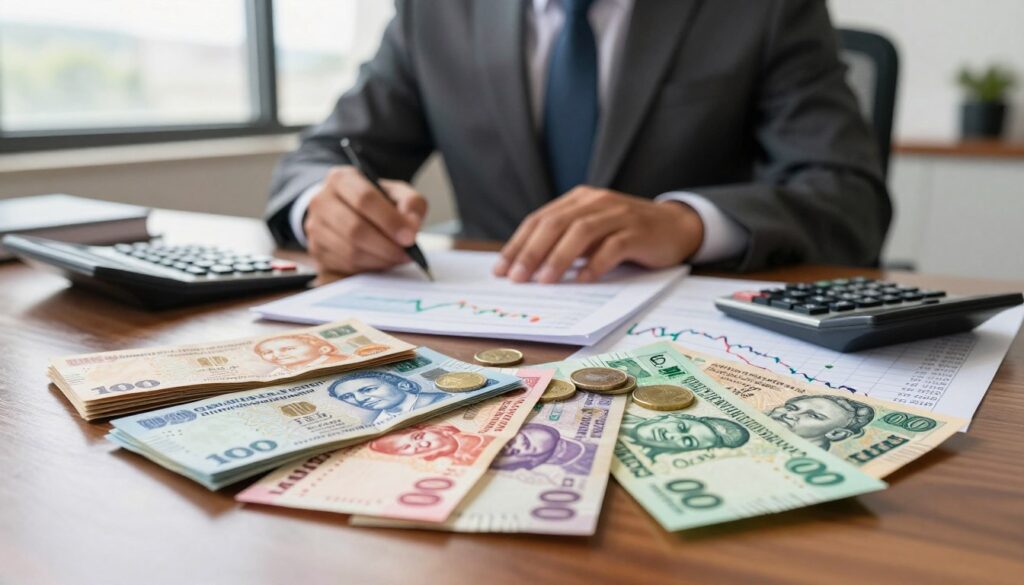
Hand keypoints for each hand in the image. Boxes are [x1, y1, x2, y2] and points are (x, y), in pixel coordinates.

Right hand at [303, 165, 426, 274]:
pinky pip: (345, 265)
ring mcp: (315, 227)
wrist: (346, 210)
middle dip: (386, 246)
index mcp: (341, 179)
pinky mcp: (317, 250)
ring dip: (380, 259)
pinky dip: (369, 267)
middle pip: (355, 229)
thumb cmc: (374, 202)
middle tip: (406, 253)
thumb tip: (411, 227)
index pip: (364, 199)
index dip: (390, 220)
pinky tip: (382, 261)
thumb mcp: (396, 193)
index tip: (409, 237)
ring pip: (350, 251)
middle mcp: (322, 201)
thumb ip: (411, 204)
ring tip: (398, 257)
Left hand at [493, 187, 702, 283]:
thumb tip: (527, 268)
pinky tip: (582, 280)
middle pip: (556, 223)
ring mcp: (619, 215)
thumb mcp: (592, 233)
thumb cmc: (627, 234)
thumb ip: (566, 242)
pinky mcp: (638, 232)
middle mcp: (596, 202)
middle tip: (517, 278)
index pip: (540, 219)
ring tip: (545, 281)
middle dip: (532, 251)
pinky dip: (595, 264)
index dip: (518, 244)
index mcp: (579, 200)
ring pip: (582, 232)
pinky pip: (613, 246)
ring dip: (559, 257)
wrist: (676, 226)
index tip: (502, 270)